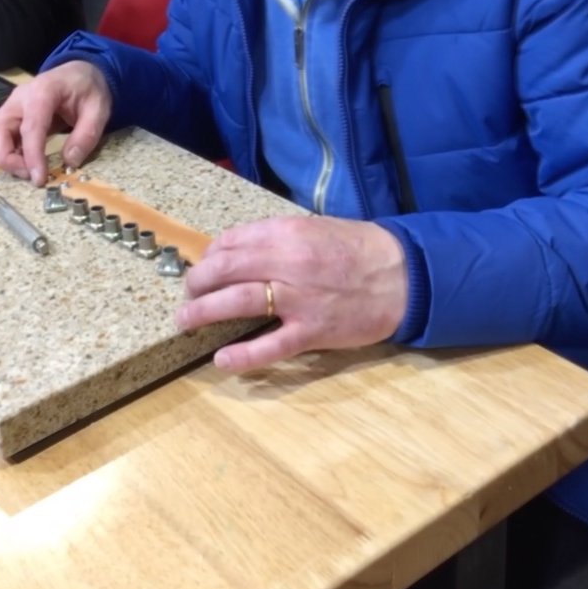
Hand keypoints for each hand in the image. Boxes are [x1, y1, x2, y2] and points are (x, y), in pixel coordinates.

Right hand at [0, 60, 112, 184]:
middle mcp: (19, 99)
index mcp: (43, 92)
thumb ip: (87, 134)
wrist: (80, 74)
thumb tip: (70, 161)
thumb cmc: (88, 89)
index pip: (30, 127)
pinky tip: (26, 163)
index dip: (32, 155)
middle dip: (8, 160)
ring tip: (30, 171)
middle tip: (32, 177)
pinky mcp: (9, 117)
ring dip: (5, 159)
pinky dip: (7, 155)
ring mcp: (11, 107)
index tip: (39, 179)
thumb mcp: (99, 108)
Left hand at [177, 216, 407, 372]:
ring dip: (203, 311)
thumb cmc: (359, 248)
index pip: (232, 242)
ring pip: (238, 302)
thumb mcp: (315, 228)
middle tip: (187, 294)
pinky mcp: (312, 331)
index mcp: (287, 233)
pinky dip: (242, 356)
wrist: (402, 275)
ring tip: (185, 320)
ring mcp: (298, 298)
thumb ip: (278, 238)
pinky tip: (221, 360)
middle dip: (198, 282)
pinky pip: (270, 346)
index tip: (202, 266)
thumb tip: (238, 249)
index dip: (210, 256)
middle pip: (226, 270)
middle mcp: (287, 262)